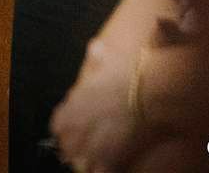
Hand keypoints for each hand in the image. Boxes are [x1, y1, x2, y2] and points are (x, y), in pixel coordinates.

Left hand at [50, 38, 150, 172]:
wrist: (150, 92)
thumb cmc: (128, 74)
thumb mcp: (109, 59)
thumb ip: (97, 56)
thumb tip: (95, 48)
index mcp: (73, 106)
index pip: (58, 124)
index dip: (64, 127)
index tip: (71, 127)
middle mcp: (78, 128)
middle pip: (67, 147)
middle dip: (74, 147)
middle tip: (85, 146)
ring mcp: (93, 145)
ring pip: (81, 162)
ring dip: (87, 160)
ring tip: (96, 157)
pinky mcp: (110, 159)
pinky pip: (100, 172)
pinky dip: (103, 170)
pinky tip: (110, 165)